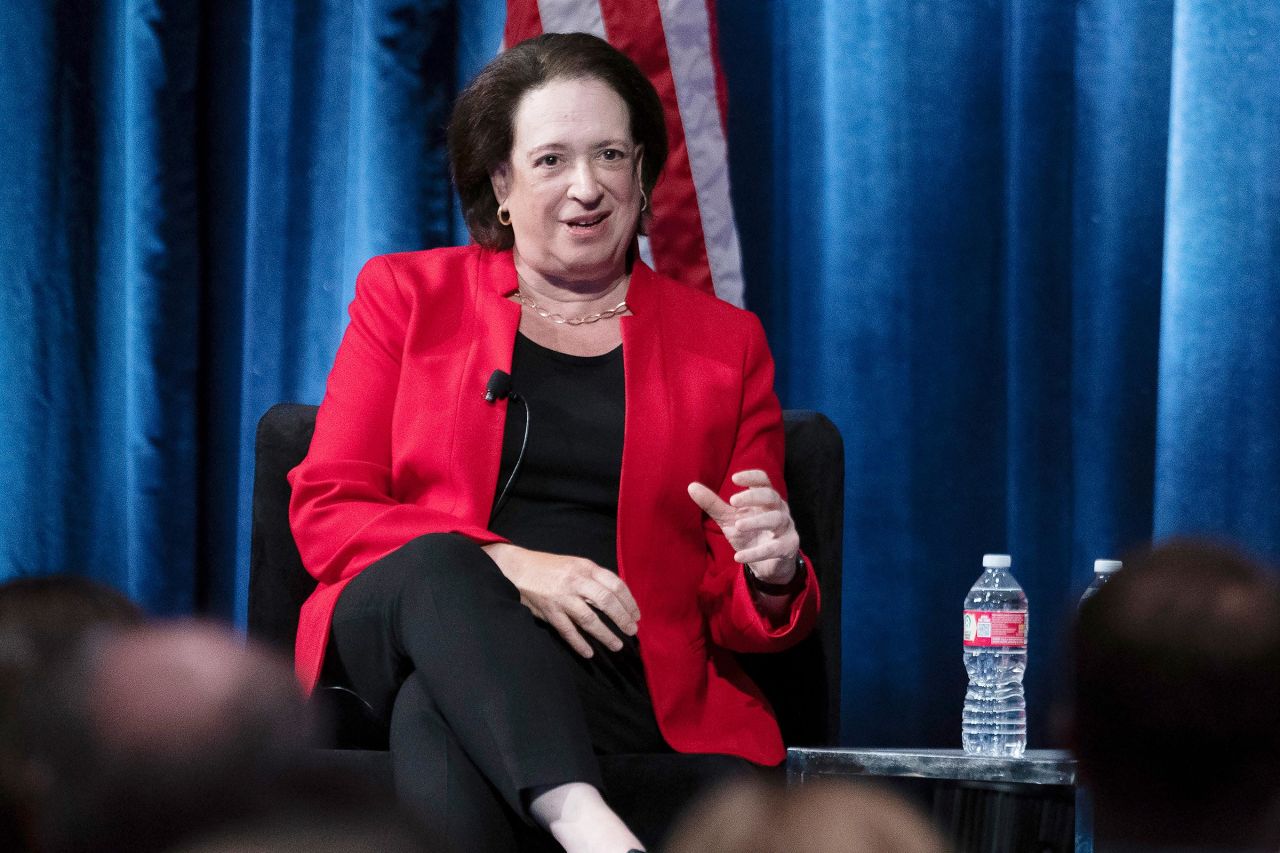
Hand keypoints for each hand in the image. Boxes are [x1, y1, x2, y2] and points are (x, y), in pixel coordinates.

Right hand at [482, 543, 640, 657]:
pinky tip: (589, 653)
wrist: (517, 568)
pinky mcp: (549, 611)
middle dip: (622, 618)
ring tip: (617, 645)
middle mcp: (575, 581)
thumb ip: (594, 579)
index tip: (636, 615)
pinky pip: (567, 631)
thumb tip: (617, 599)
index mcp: (586, 567)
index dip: (629, 602)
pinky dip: (579, 643)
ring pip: (589, 619)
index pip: (615, 585)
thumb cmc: (549, 567)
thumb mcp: (575, 565)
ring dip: (605, 634)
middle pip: (606, 601)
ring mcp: (562, 597)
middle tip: (631, 631)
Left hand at [687, 469, 800, 584]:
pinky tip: (739, 557)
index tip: (734, 478)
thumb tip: (691, 486)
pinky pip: (774, 548)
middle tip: (732, 501)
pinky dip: (756, 553)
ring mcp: (785, 528)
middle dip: (752, 497)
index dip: (752, 477)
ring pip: (776, 519)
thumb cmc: (749, 534)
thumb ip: (713, 504)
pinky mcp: (787, 548)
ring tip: (737, 526)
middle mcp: (779, 510)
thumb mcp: (729, 518)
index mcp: (765, 499)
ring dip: (756, 522)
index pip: (763, 481)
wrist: (766, 564)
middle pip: (771, 496)